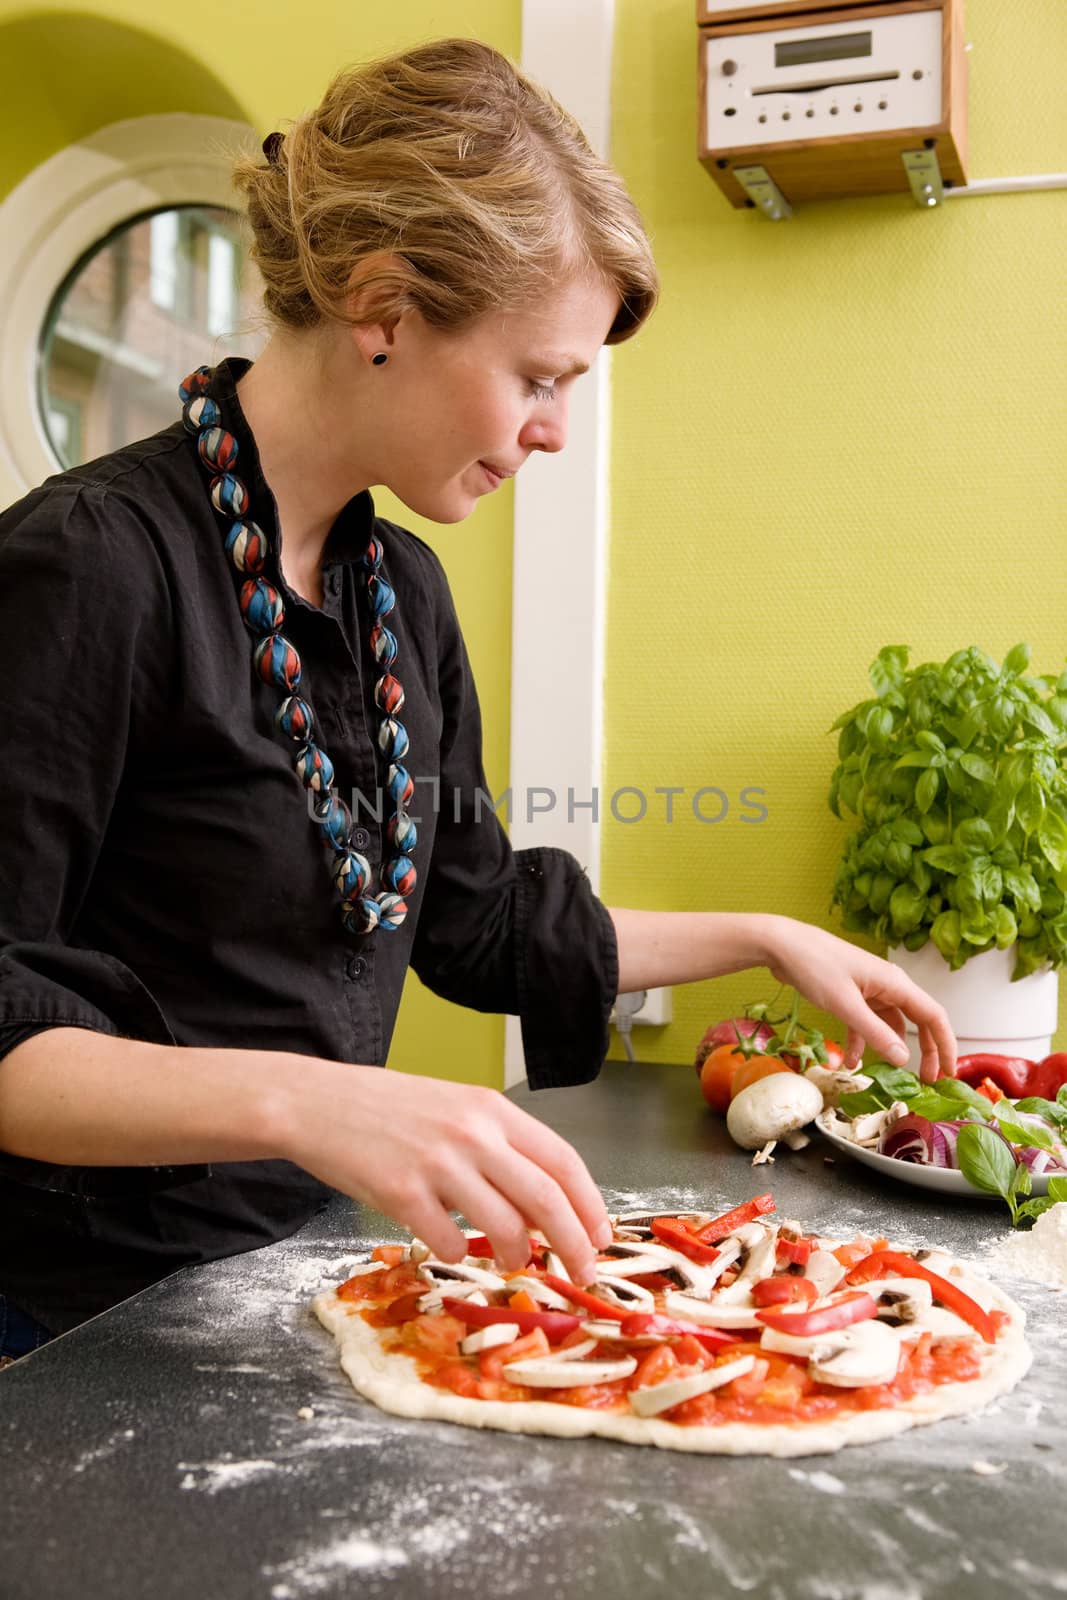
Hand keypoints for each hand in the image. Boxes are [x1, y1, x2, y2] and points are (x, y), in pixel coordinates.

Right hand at [279, 1062, 611, 1282]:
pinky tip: (447, 1245)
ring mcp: (437, 1163)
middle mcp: (473, 1133)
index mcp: (492, 1109)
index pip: (563, 1160)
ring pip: (505, 1227)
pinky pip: (449, 1242)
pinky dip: (457, 1255)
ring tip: (513, 1263)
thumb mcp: (455, 1109)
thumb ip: (498, 1146)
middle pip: (546, 1199)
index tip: (601, 1235)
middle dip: (574, 1245)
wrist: (317, 1102)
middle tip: (583, 1274)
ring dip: (517, 1256)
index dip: (590, 1204)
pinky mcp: (400, 1192)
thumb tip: (544, 1203)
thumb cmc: (389, 1109)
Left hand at [762, 918, 956, 1083]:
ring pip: (890, 1024)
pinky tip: (852, 1061)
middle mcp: (888, 985)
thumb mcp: (845, 1005)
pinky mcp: (850, 994)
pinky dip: (862, 1042)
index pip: (934, 1016)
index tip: (949, 1073)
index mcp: (895, 983)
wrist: (781, 945)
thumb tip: (903, 1059)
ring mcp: (868, 989)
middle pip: (917, 1021)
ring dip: (888, 1049)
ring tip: (887, 1076)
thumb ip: (875, 1033)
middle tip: (925, 1080)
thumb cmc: (814, 966)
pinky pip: (865, 1022)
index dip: (946, 1045)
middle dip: (924, 1051)